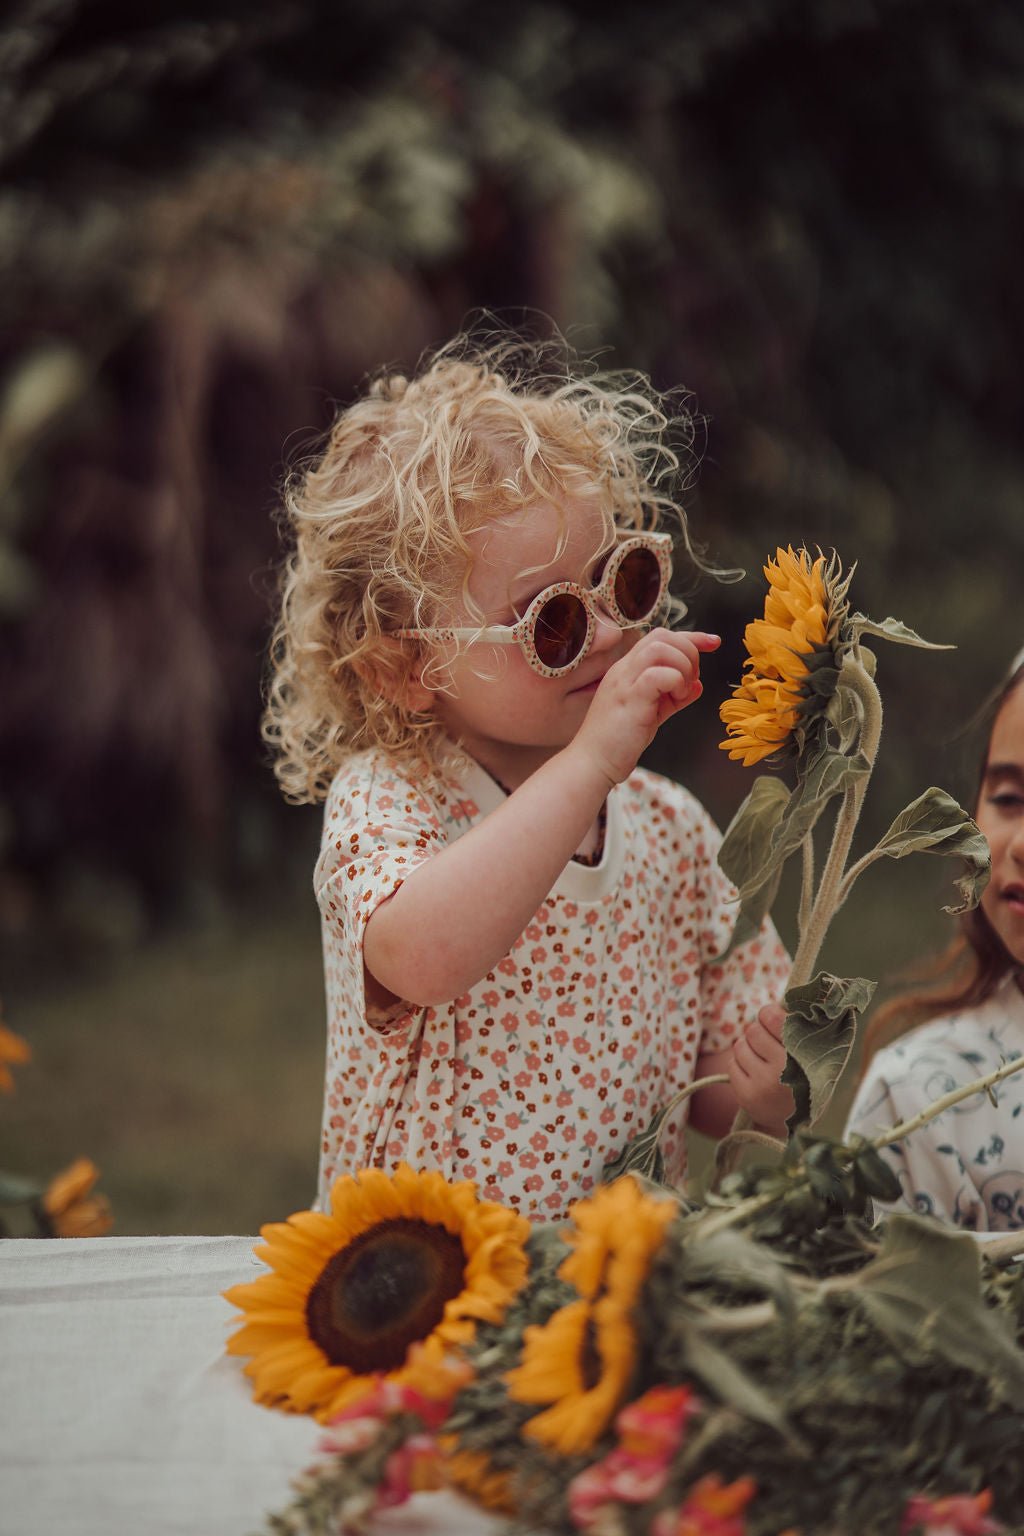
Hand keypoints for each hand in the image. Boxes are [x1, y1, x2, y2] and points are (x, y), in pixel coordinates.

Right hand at [571, 628, 720, 786]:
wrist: (592, 762)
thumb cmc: (618, 741)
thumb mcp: (653, 714)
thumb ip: (674, 698)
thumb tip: (697, 685)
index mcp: (628, 670)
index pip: (661, 638)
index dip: (692, 637)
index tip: (714, 642)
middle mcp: (624, 670)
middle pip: (662, 636)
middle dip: (689, 651)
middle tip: (691, 680)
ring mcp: (625, 682)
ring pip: (660, 648)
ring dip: (682, 666)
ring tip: (681, 691)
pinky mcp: (630, 698)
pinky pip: (658, 674)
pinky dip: (676, 682)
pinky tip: (676, 698)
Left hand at [728, 1003, 793, 1136]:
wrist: (797, 1120)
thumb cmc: (804, 1075)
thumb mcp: (813, 1051)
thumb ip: (797, 1027)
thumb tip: (774, 1002)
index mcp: (804, 1053)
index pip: (772, 1017)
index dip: (768, 1014)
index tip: (771, 1019)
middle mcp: (783, 1069)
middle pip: (753, 1030)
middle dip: (758, 1034)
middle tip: (768, 1046)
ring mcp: (763, 1084)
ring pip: (740, 1046)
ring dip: (748, 1049)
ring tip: (762, 1061)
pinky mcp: (747, 1096)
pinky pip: (732, 1064)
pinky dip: (740, 1065)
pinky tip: (754, 1075)